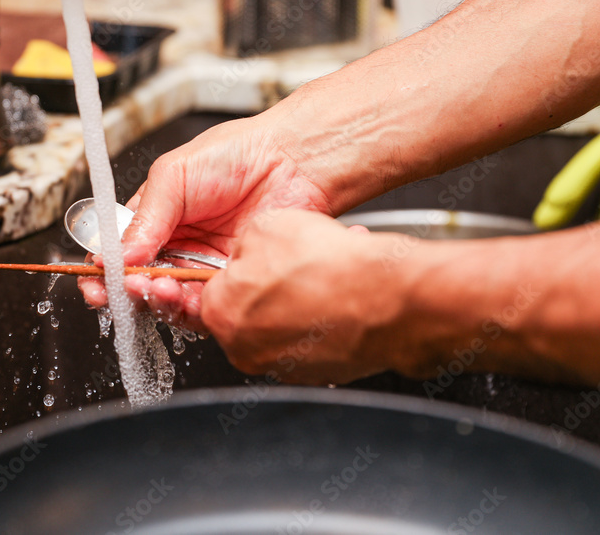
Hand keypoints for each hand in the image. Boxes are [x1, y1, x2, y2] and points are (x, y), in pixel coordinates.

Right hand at [78, 113, 335, 326]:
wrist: (292, 161)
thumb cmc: (236, 154)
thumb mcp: (174, 175)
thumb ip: (146, 217)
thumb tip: (116, 256)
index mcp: (156, 218)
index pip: (119, 252)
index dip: (104, 271)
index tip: (95, 282)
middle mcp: (177, 246)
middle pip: (139, 281)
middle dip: (126, 291)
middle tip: (124, 288)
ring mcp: (203, 266)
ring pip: (169, 297)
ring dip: (156, 298)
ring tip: (155, 286)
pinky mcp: (232, 282)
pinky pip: (204, 305)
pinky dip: (189, 305)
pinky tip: (182, 293)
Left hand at [200, 209, 415, 383]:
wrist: (388, 298)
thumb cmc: (329, 266)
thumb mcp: (266, 226)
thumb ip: (243, 246)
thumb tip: (245, 254)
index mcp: (222, 312)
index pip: (212, 288)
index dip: (239, 266)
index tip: (255, 259)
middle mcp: (245, 348)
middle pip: (245, 310)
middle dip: (268, 285)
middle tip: (293, 263)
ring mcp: (281, 366)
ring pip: (279, 325)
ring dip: (296, 300)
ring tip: (322, 273)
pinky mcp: (316, 373)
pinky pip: (309, 341)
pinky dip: (320, 319)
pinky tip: (337, 293)